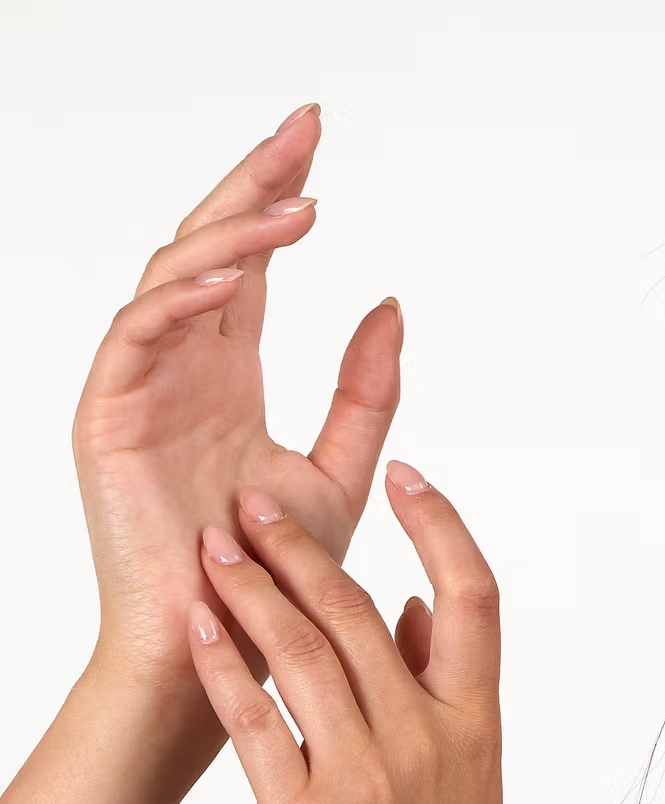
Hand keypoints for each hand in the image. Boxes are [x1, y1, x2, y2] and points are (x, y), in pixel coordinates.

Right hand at [74, 103, 401, 715]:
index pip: (253, 264)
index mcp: (230, 374)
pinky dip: (182, 296)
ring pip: (175, 276)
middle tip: (306, 125)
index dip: (279, 199)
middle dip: (255, 182)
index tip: (320, 145)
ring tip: (298, 205)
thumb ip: (364, 390)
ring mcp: (142, 386)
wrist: (227, 652)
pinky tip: (235, 271)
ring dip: (234, 233)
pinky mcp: (108, 416)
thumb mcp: (342, 470)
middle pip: (214, 247)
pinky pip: (138, 334)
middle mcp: (184, 367)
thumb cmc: (280, 577)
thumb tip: (392, 303)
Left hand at [185, 461, 501, 803]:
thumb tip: (417, 615)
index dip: (441, 526)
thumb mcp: (467, 803)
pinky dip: (224, 662)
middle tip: (255, 501)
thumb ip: (448, 704)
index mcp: (480, 736)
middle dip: (304, 545)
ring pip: (308, 651)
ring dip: (253, 587)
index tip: (408, 475)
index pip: (475, 600)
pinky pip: (258, 719)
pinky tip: (197, 620)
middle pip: (366, 610)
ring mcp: (371, 782)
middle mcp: (433, 746)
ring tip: (213, 543)